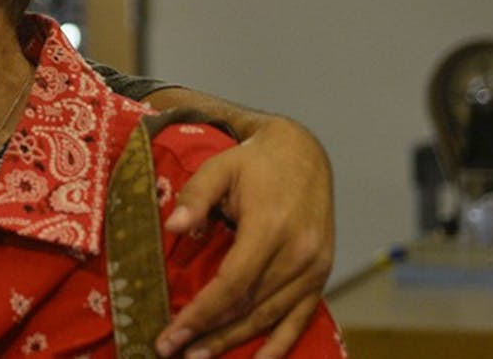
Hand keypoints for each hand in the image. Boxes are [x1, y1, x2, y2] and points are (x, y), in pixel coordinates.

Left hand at [156, 116, 333, 358]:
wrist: (303, 154)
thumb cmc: (254, 162)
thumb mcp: (218, 167)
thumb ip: (195, 196)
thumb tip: (173, 227)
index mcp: (270, 228)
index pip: (232, 284)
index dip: (200, 313)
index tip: (171, 333)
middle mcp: (298, 254)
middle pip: (248, 306)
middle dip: (209, 334)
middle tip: (172, 352)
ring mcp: (314, 268)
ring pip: (270, 316)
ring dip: (236, 341)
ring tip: (200, 357)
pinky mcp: (321, 274)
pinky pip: (301, 317)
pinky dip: (280, 343)